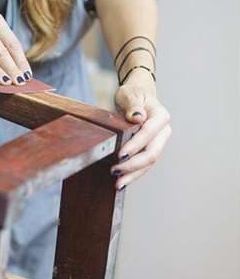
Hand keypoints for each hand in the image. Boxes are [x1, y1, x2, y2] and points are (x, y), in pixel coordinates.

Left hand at [111, 71, 171, 189]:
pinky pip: (144, 165)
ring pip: (149, 163)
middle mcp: (163, 131)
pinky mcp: (150, 150)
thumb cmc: (132, 95)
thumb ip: (132, 104)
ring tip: (118, 183)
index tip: (120, 155)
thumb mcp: (129, 94)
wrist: (137, 98)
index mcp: (160, 116)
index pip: (148, 133)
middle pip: (152, 152)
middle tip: (115, 171)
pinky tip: (122, 182)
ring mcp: (158, 143)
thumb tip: (137, 117)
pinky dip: (133, 174)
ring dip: (133, 174)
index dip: (135, 145)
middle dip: (134, 165)